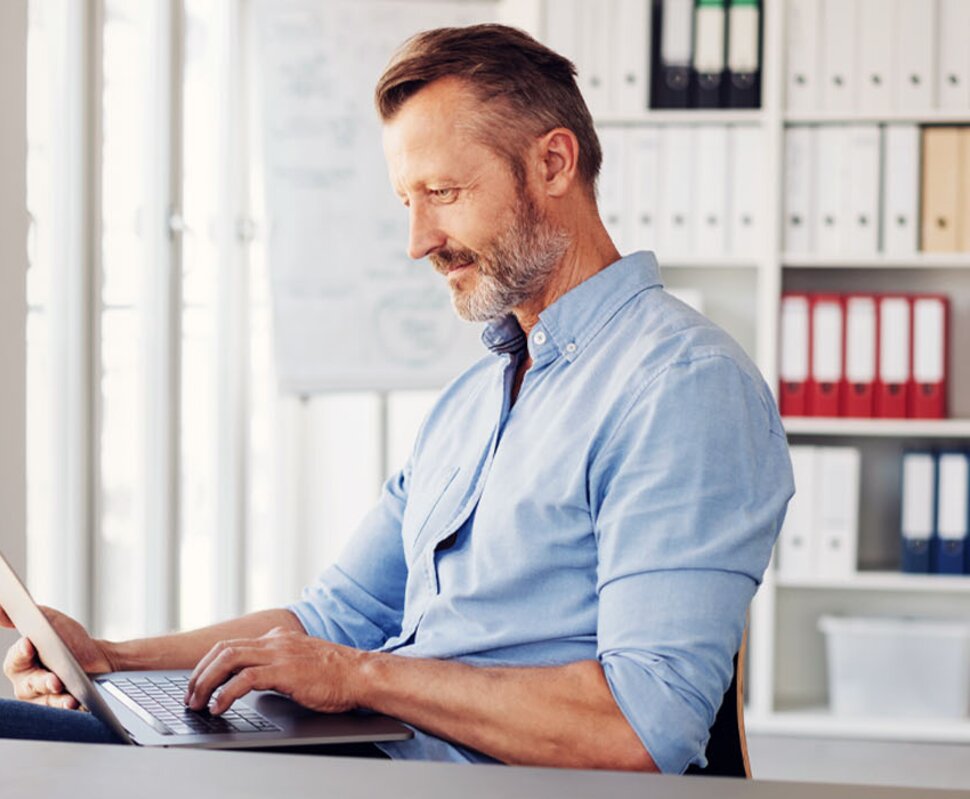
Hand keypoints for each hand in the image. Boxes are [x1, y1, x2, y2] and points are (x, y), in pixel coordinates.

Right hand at [1, 605, 113, 708]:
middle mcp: (26, 682)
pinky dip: (69, 708)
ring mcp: (42, 698)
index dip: (21, 653)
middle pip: (29, 685)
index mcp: (21, 661)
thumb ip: (31, 613)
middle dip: (43, 682)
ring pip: (45, 702)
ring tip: (71, 698)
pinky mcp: (59, 707)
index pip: (15, 660)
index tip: (29, 644)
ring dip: (57, 700)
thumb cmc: (69, 640)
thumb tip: (2, 602)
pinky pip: (61, 711)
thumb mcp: (52, 622)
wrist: (98, 660)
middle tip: (56, 680)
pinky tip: (77, 705)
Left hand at [185, 627, 364, 715]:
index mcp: (278, 639)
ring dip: (206, 682)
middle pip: (223, 649)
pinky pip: (245, 680)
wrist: (361, 674)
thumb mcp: (301, 663)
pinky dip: (226, 693)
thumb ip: (278, 666)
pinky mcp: (285, 671)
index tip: (198, 683)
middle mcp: (275, 641)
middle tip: (190, 696)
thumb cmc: (337, 675)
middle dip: (200, 673)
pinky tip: (220, 708)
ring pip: (228, 659)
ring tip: (198, 703)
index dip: (209, 664)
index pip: (232, 645)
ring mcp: (280, 654)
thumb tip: (255, 682)